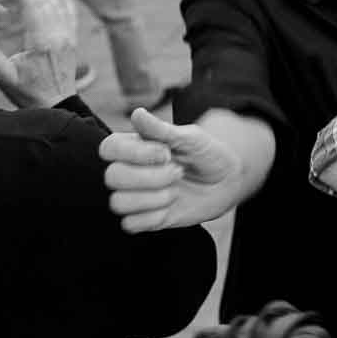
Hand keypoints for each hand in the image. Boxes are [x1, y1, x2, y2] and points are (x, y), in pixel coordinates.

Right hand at [0, 0, 78, 106]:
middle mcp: (58, 35)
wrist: (56, 106)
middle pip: (44, 1)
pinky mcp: (72, 40)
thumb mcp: (2, 74)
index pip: (31, 5)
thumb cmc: (26, 92)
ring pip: (58, 5)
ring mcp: (68, 37)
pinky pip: (71, 13)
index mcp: (41, 41)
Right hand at [101, 109, 243, 231]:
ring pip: (119, 202)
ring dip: (154, 198)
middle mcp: (129, 171)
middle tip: (178, 172)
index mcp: (135, 147)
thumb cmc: (206, 154)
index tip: (166, 153)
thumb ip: (162, 129)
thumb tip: (137, 113)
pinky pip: (131, 224)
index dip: (134, 153)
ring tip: (175, 191)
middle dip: (151, 177)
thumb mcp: (190, 138)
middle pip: (112, 177)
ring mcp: (135, 196)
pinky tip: (171, 207)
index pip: (109, 148)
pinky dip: (155, 216)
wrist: (227, 182)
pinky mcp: (143, 219)